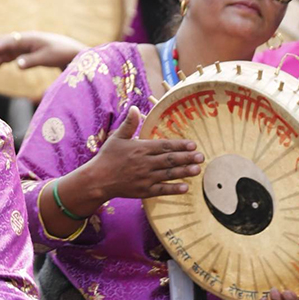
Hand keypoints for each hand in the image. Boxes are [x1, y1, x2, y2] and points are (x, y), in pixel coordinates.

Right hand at [0, 31, 86, 72]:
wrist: (71, 51)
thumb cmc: (60, 53)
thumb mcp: (47, 57)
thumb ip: (32, 61)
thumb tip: (17, 64)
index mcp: (27, 38)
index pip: (6, 42)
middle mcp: (22, 40)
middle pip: (1, 44)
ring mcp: (22, 46)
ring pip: (2, 51)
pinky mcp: (24, 52)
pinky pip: (8, 56)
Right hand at [72, 107, 202, 201]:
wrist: (97, 179)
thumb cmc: (107, 157)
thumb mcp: (116, 137)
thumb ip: (129, 124)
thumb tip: (135, 107)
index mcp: (140, 148)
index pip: (164, 145)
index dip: (179, 145)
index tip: (193, 145)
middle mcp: (145, 163)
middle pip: (170, 160)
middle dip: (187, 158)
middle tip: (201, 157)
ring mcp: (145, 178)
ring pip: (169, 174)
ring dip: (184, 172)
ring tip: (197, 170)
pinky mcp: (143, 191)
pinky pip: (162, 190)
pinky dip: (174, 189)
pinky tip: (185, 187)